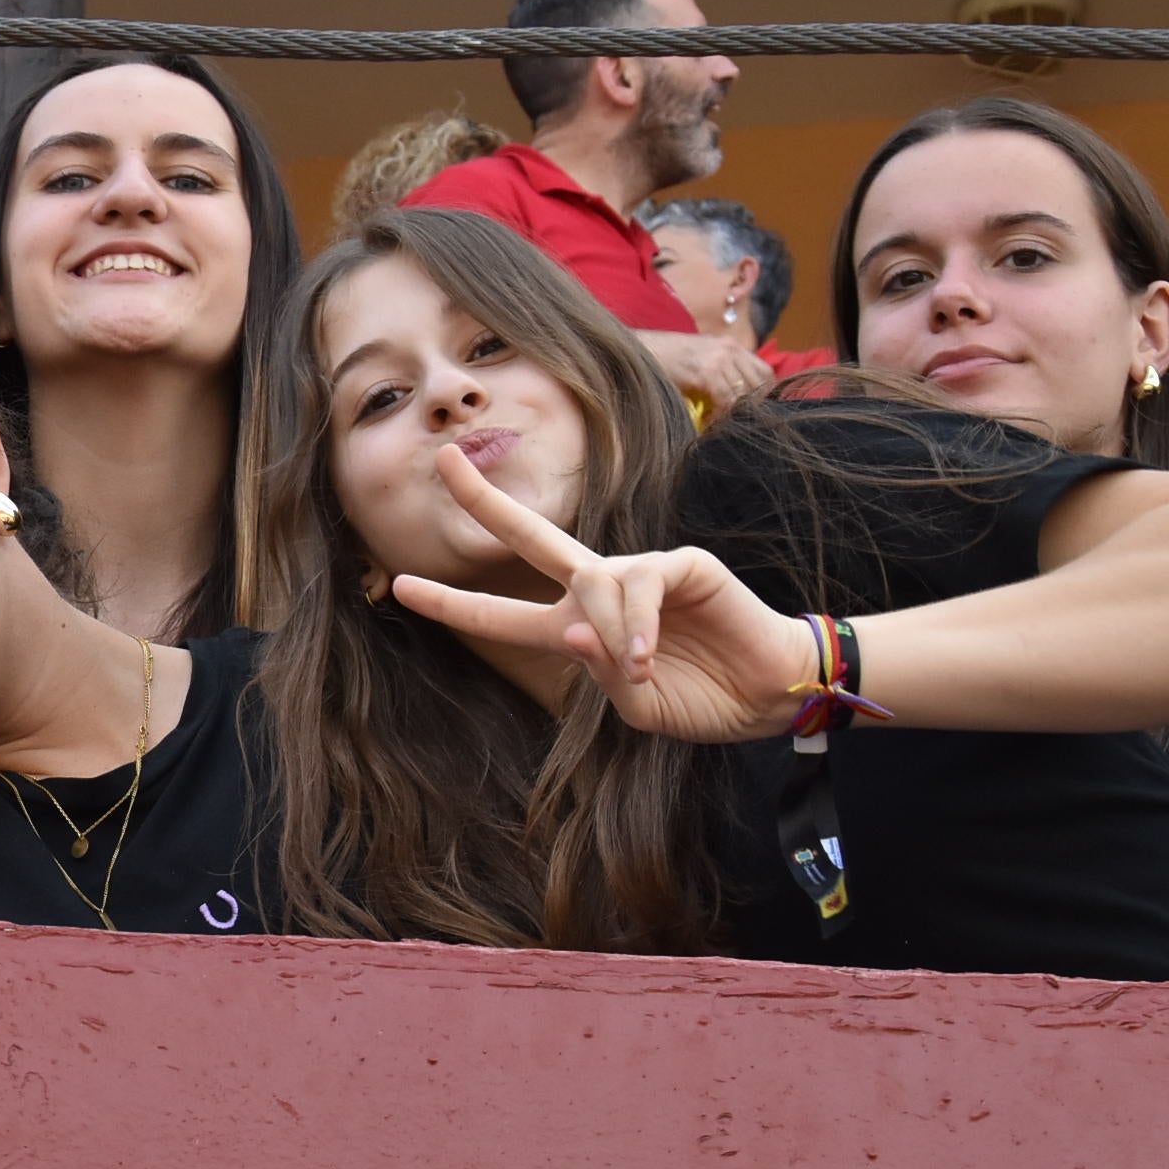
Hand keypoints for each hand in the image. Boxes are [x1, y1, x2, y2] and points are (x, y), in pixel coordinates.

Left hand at [390, 446, 814, 742]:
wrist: (769, 695)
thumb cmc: (703, 699)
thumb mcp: (638, 706)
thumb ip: (600, 676)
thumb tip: (572, 630)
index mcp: (577, 627)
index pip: (504, 611)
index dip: (455, 601)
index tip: (399, 588)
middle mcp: (599, 588)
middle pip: (532, 536)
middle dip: (485, 501)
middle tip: (444, 461)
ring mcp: (640, 570)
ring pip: (592, 584)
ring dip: (609, 633)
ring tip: (639, 668)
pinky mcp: (682, 563)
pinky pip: (638, 584)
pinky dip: (636, 623)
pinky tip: (648, 654)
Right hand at [640, 331, 772, 415]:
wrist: (634, 351)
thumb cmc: (660, 359)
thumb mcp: (697, 358)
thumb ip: (718, 371)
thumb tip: (733, 400)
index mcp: (729, 345)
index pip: (764, 371)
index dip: (763, 394)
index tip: (752, 411)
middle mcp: (729, 349)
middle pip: (760, 382)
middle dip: (753, 406)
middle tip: (739, 422)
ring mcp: (718, 359)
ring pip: (745, 393)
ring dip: (736, 413)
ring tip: (721, 425)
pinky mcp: (706, 373)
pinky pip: (727, 400)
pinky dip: (722, 415)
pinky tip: (709, 423)